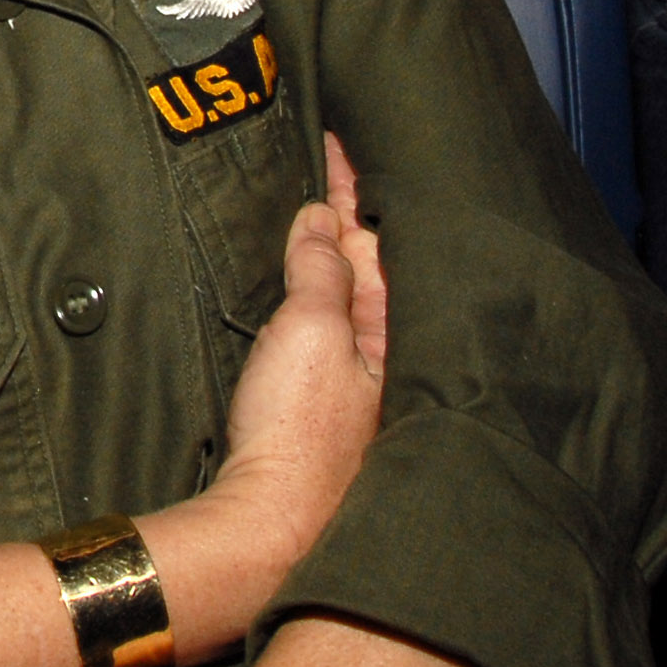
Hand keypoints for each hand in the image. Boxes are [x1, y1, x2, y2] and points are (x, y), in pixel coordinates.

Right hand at [155, 136, 386, 640]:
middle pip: (369, 259)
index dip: (352, 181)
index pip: (375, 232)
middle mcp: (386, 350)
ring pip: (348, 292)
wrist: (270, 531)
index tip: (336, 134)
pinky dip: (317, 287)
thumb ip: (320, 272)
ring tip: (325, 200)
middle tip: (337, 151)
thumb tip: (325, 217)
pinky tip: (308, 276)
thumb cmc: (300, 438)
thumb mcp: (309, 335)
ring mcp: (355, 378)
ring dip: (334, 246)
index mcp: (396, 325)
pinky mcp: (322, 404)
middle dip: (352, 208)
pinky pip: (326, 323)